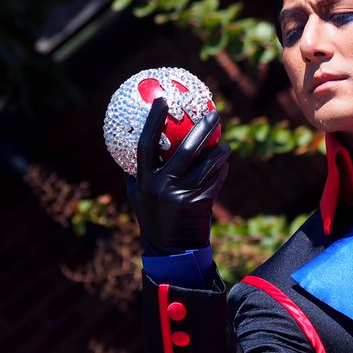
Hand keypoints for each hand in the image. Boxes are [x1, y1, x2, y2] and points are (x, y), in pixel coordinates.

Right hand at [125, 98, 229, 254]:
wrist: (171, 253)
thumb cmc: (153, 220)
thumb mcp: (138, 198)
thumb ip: (135, 175)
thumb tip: (126, 148)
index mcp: (142, 181)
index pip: (146, 144)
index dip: (154, 121)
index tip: (163, 99)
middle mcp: (160, 187)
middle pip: (184, 150)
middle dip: (202, 128)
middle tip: (214, 114)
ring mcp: (181, 196)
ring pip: (206, 165)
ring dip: (219, 151)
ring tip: (225, 144)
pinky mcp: (199, 205)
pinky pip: (215, 180)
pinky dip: (220, 170)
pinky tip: (224, 164)